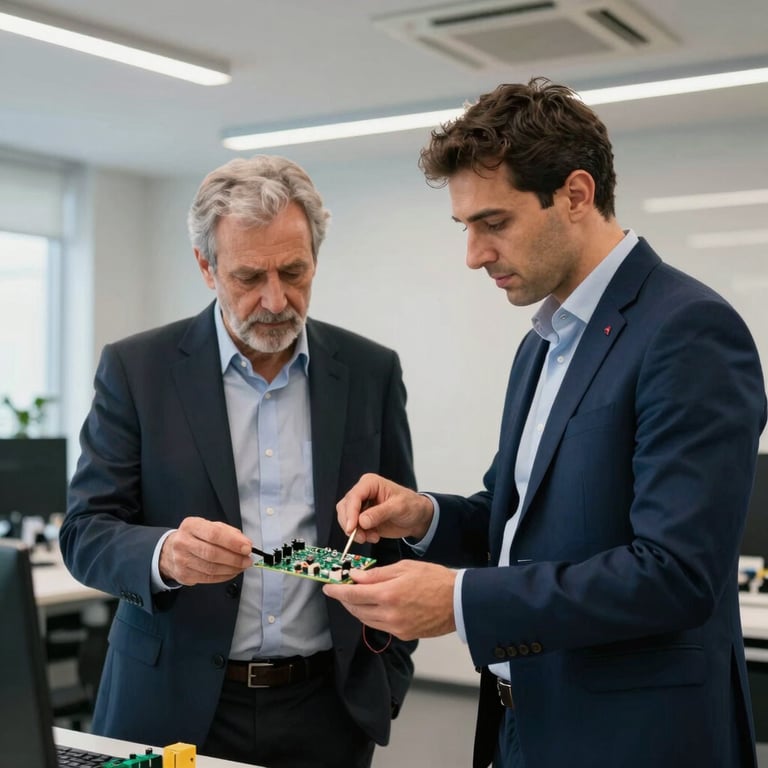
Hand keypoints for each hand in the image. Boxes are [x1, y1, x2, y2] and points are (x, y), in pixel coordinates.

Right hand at [159, 516, 252, 585]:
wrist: (170, 550)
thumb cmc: (196, 536)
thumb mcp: (210, 526)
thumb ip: (228, 532)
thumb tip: (245, 543)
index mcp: (191, 526)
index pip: (214, 534)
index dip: (233, 542)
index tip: (247, 547)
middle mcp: (183, 542)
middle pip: (212, 553)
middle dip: (234, 558)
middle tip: (247, 560)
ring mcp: (181, 560)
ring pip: (211, 568)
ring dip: (231, 569)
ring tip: (242, 566)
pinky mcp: (183, 575)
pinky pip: (208, 578)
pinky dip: (224, 576)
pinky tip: (232, 572)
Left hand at [322, 560, 455, 640]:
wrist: (458, 601)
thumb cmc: (434, 579)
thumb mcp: (404, 567)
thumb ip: (377, 574)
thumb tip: (355, 576)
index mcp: (389, 594)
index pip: (353, 595)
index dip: (337, 591)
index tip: (328, 587)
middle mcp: (389, 614)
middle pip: (356, 609)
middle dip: (345, 599)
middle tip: (341, 588)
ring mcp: (396, 627)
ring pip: (365, 619)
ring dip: (357, 608)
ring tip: (356, 596)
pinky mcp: (403, 634)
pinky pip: (379, 626)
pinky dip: (371, 615)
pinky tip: (373, 605)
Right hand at [337, 473, 433, 543]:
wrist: (418, 518)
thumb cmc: (411, 505)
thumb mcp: (399, 507)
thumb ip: (380, 513)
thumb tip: (362, 521)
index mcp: (370, 483)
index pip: (354, 496)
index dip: (350, 513)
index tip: (351, 528)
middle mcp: (363, 493)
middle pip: (345, 507)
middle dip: (350, 524)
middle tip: (360, 537)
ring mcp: (361, 506)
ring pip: (346, 519)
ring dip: (356, 532)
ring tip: (371, 537)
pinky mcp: (362, 519)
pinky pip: (353, 528)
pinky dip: (361, 535)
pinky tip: (374, 537)